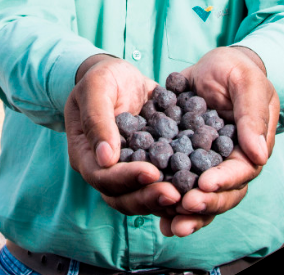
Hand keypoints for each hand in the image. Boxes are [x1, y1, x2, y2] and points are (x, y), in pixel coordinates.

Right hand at [64, 54, 180, 216]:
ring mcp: (126, 169)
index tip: (152, 173)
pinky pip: (158, 182)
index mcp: (86, 154)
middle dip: (148, 197)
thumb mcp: (97, 88)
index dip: (126, 178)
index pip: (102, 176)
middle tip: (175, 195)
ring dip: (161, 198)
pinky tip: (193, 184)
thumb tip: (106, 159)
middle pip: (121, 196)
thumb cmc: (104, 78)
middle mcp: (105, 168)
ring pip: (140, 195)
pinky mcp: (147, 164)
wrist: (122, 78)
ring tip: (186, 195)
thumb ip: (97, 120)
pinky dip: (173, 185)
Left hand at [159, 47, 279, 236]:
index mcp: (249, 147)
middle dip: (205, 203)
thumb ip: (252, 115)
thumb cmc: (234, 70)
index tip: (205, 184)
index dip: (225, 180)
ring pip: (201, 195)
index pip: (242, 171)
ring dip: (187, 213)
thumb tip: (259, 154)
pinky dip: (169, 198)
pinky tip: (155, 212)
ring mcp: (207, 163)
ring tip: (170, 225)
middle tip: (183, 209)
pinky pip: (179, 182)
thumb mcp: (246, 82)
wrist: (212, 67)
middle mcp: (229, 161)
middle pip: (222, 192)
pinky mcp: (185, 159)